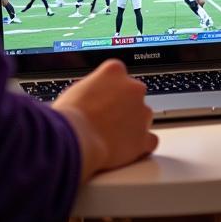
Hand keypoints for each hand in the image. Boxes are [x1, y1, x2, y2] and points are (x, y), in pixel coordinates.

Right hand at [53, 60, 157, 180]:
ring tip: (112, 136)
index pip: (118, 74)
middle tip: (106, 119)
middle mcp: (133, 88)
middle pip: (134, 94)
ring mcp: (141, 112)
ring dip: (132, 124)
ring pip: (144, 116)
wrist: (76, 139)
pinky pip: (150, 140)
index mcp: (115, 71)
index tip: (104, 98)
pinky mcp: (144, 137)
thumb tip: (94, 95)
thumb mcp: (77, 89)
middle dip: (124, 105)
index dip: (110, 89)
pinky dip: (141, 145)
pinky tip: (128, 149)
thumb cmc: (70, 116)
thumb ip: (94, 87)